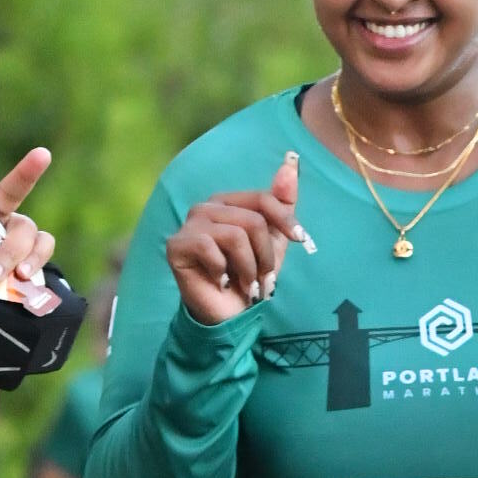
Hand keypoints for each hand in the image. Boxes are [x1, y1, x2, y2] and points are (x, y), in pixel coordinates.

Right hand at [166, 153, 309, 323]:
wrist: (227, 315)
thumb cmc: (249, 277)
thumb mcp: (273, 241)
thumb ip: (281, 202)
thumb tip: (291, 161)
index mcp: (227, 203)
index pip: (262, 199)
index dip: (285, 219)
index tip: (302, 239)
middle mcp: (206, 208)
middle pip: (252, 221)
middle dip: (265, 256)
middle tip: (264, 280)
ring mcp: (189, 225)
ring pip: (235, 236)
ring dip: (249, 268)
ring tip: (247, 285)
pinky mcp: (176, 245)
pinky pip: (210, 248)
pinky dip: (223, 271)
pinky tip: (220, 282)